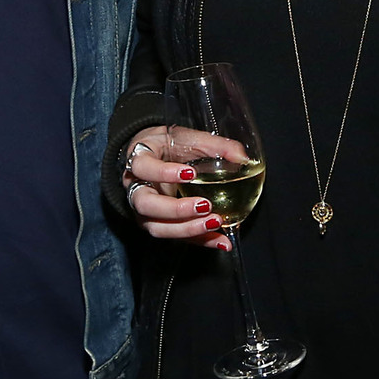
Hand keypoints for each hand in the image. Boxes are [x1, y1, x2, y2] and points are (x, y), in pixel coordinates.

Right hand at [123, 126, 245, 251]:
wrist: (158, 156)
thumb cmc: (170, 146)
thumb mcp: (189, 137)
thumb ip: (215, 145)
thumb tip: (242, 158)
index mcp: (140, 160)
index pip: (142, 167)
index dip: (162, 173)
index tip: (190, 173)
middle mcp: (136, 188)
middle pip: (145, 205)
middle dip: (175, 210)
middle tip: (204, 205)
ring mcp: (145, 210)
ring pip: (156, 227)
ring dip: (187, 229)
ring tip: (215, 223)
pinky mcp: (160, 224)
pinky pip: (177, 237)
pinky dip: (200, 241)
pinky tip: (222, 241)